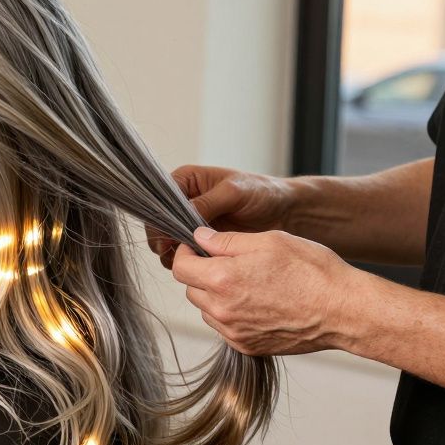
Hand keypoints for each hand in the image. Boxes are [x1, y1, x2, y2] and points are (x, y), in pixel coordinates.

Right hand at [147, 165, 297, 268]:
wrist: (286, 212)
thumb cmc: (262, 193)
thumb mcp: (233, 192)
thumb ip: (206, 203)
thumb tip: (181, 217)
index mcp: (186, 181)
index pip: (159, 199)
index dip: (158, 218)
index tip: (164, 236)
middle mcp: (183, 201)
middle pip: (159, 222)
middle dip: (165, 238)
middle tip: (175, 252)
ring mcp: (191, 222)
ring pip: (168, 240)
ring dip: (175, 251)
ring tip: (191, 259)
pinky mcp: (201, 240)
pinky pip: (185, 252)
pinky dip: (189, 259)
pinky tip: (200, 263)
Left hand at [171, 226, 369, 355]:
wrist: (344, 311)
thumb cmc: (312, 271)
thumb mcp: (269, 241)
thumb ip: (226, 241)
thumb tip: (198, 237)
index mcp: (222, 279)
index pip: (180, 267)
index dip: (185, 253)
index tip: (196, 248)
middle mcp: (222, 309)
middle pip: (191, 289)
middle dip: (201, 274)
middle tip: (226, 263)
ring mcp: (233, 331)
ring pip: (206, 310)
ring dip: (215, 296)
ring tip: (246, 283)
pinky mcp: (246, 346)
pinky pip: (224, 327)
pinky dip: (231, 315)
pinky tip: (256, 303)